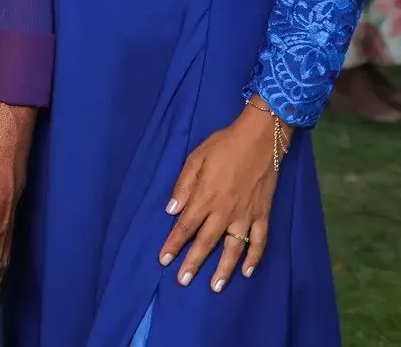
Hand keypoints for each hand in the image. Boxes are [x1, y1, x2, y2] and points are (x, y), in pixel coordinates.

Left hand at [159, 105, 279, 292]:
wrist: (260, 139)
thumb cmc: (223, 146)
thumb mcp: (196, 158)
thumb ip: (183, 185)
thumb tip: (171, 210)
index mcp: (205, 197)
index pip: (185, 226)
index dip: (174, 244)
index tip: (164, 260)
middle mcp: (224, 211)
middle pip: (206, 242)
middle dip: (193, 263)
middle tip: (183, 281)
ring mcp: (246, 215)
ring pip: (233, 248)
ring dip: (224, 269)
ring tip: (215, 287)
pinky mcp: (263, 214)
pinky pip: (260, 241)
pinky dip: (255, 257)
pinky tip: (248, 272)